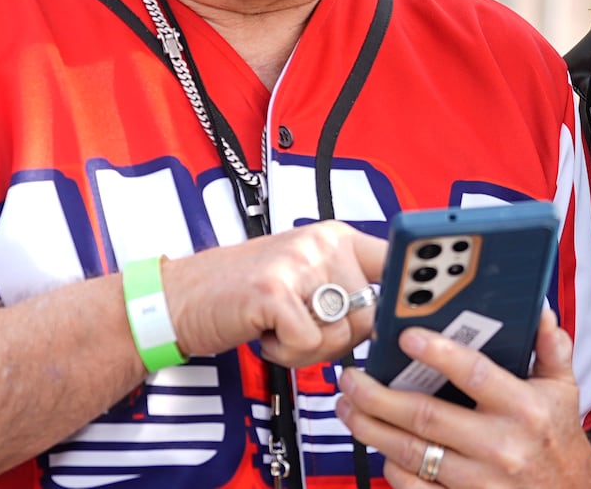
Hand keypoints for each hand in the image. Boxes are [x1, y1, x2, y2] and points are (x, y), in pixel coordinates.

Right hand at [160, 220, 387, 366]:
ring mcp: (297, 264)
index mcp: (336, 237)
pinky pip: (308, 345)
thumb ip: (347, 285)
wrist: (180, 298)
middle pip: (369, 315)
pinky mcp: (274, 291)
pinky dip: (285, 354)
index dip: (406, 296)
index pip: (395, 261)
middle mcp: (321, 243)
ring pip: (341, 335)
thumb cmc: (244, 293)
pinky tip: (264, 334)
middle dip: (339, 339)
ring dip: (309, 349)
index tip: (409, 316)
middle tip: (303, 330)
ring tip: (281, 328)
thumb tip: (396, 317)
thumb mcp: (305, 274)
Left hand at [336, 308, 590, 488]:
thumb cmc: (558, 440)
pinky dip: (391, 467)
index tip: (405, 337)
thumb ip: (551, 348)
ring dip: (371, 428)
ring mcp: (479, 482)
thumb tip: (538, 310)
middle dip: (378, 395)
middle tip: (352, 377)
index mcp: (524, 408)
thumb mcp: (564, 390)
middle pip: (425, 416)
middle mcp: (499, 445)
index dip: (438, 353)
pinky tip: (378, 446)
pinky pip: (415, 488)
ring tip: (348, 407)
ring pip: (411, 452)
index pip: (474, 374)